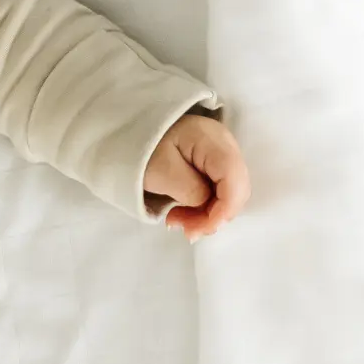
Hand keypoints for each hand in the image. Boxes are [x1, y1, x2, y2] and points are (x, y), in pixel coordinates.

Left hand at [143, 112, 248, 240]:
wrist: (128, 133)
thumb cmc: (140, 149)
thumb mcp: (161, 172)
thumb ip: (190, 191)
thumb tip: (206, 205)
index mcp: (213, 140)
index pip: (234, 180)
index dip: (223, 211)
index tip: (198, 230)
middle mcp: (225, 145)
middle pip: (236, 189)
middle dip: (214, 216)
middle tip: (185, 230)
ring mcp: (221, 154)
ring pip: (229, 194)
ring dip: (207, 214)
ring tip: (176, 221)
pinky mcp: (213, 165)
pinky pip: (219, 191)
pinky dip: (204, 206)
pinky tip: (182, 213)